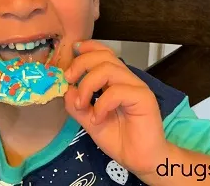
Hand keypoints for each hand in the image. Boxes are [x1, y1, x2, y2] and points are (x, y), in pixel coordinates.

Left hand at [64, 40, 168, 178]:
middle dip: (81, 64)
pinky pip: (117, 91)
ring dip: (88, 85)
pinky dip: (101, 104)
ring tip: (81, 105)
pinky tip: (98, 118)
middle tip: (68, 80)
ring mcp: (136, 87)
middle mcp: (127, 79)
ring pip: (108, 69)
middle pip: (104, 56)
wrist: (142, 160)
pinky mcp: (143, 98)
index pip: (104, 53)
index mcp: (116, 81)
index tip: (73, 51)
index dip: (89, 48)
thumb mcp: (91, 122)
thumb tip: (66, 89)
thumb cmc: (121, 140)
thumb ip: (78, 106)